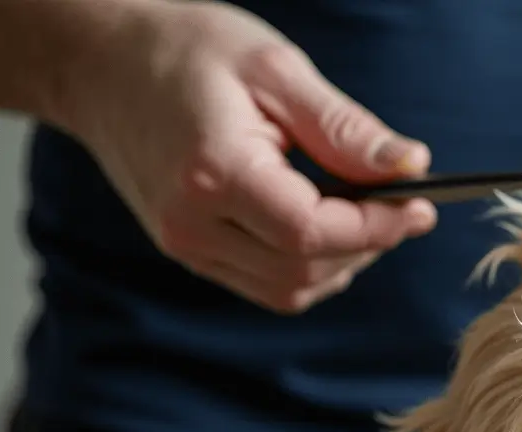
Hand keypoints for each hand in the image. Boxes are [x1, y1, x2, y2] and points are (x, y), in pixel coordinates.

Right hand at [63, 0, 436, 312]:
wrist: (100, 63)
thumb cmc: (185, 51)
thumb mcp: (275, 69)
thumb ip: (344, 127)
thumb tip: (411, 166)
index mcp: (213, 173)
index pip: (312, 232)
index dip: (378, 227)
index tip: (421, 205)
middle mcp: (190, 224)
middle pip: (306, 270)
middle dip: (368, 244)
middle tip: (405, 204)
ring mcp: (184, 245)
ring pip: (290, 289)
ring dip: (344, 260)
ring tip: (365, 209)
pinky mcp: (188, 251)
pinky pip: (267, 284)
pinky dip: (311, 266)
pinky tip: (325, 222)